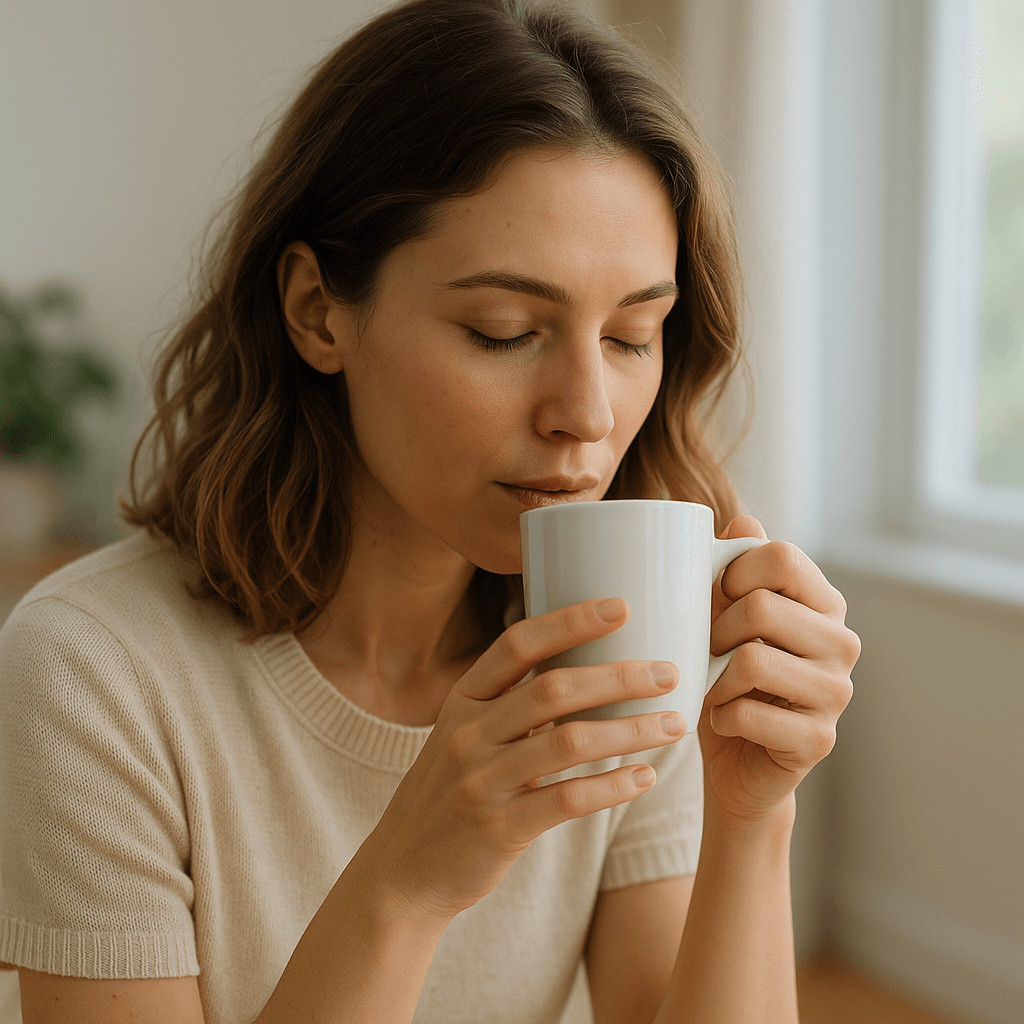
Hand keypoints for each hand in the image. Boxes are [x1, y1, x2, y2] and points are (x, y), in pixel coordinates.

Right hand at [359, 598, 684, 922]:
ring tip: (674, 725)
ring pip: (569, 742)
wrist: (405, 868)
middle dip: (618, 676)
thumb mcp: (468, 736)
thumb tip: (588, 672)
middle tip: (667, 672)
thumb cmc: (453, 791)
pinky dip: (612, 786)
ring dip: (630, 730)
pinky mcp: (499, 826)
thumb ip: (514, 707)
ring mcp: (481, 780)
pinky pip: (567, 799)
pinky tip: (645, 777)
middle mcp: (468, 732)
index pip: (517, 645)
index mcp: (463, 700)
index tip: (619, 606)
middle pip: (552, 688)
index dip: (569, 621)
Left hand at [700, 516, 859, 824]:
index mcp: (823, 604)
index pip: (783, 556)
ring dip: (714, 678)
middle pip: (761, 606)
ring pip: (752, 660)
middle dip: (714, 631)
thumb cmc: (728, 681)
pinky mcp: (819, 739)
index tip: (717, 597)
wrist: (737, 763)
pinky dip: (720, 716)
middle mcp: (842, 643)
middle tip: (708, 653)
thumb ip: (736, 569)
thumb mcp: (724, 619)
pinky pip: (747, 712)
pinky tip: (726, 721)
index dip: (733, 572)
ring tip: (714, 688)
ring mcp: (837, 693)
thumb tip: (743, 520)